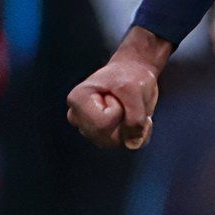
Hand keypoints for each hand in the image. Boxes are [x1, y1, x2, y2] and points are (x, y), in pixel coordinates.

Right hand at [66, 28, 172, 149]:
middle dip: (124, 121)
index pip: (102, 124)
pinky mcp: (102, 135)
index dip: (118, 111)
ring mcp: (88, 128)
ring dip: (130, 126)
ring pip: (114, 143)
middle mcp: (77, 117)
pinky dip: (136, 132)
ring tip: (127, 107)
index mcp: (78, 100)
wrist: (135, 71)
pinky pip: (124, 143)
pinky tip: (135, 116)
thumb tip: (133, 143)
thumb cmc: (131, 75)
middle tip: (124, 101)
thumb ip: (135, 117)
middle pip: (105, 138)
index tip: (117, 95)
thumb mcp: (135, 89)